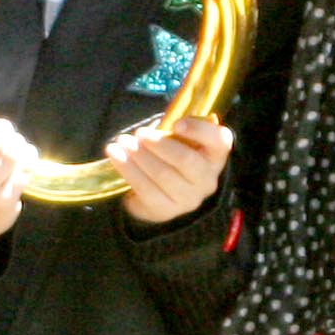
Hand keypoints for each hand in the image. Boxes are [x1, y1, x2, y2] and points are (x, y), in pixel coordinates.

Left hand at [108, 116, 232, 227]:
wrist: (160, 195)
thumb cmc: (171, 157)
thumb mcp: (179, 141)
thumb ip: (175, 130)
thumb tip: (155, 123)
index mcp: (215, 156)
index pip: (219, 141)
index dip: (200, 131)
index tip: (177, 123)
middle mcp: (207, 180)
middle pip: (186, 160)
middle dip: (160, 144)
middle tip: (139, 133)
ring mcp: (188, 198)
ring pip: (162, 174)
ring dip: (139, 155)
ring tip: (122, 141)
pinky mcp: (166, 210)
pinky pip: (145, 188)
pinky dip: (127, 169)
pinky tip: (115, 155)